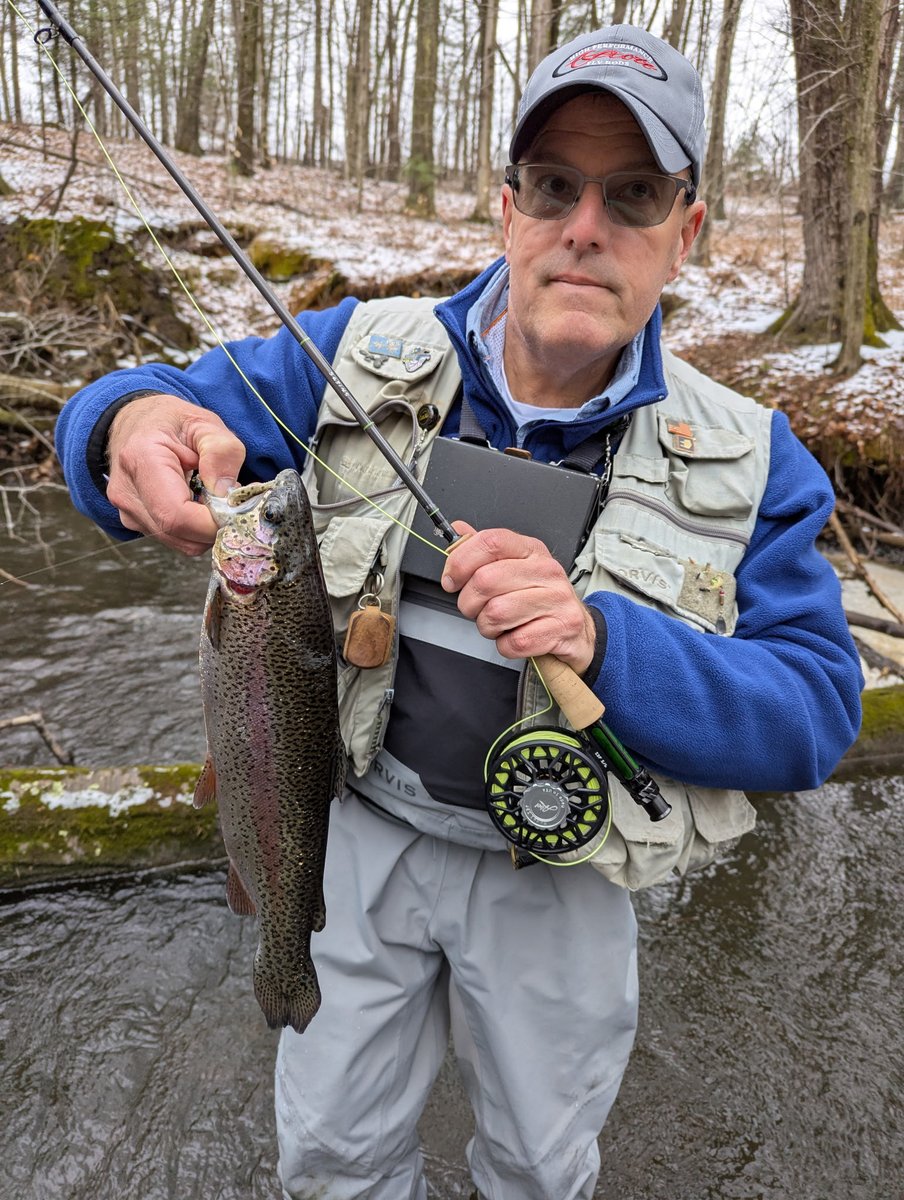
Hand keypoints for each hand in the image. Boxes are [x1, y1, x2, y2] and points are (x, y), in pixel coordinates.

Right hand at [106, 394, 245, 554]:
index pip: (176, 515)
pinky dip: (194, 528)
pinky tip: (197, 503)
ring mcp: (127, 511)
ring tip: (211, 496)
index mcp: (141, 459)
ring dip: (205, 528)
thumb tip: (227, 493)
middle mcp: (127, 492)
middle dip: (215, 525)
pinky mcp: (134, 523)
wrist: (137, 422)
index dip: (213, 521)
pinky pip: (175, 538)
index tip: (236, 508)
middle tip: (230, 499)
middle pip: (180, 534)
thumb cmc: (171, 421)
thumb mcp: (205, 424)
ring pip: (180, 541)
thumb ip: (222, 452)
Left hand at [440, 521, 596, 673]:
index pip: (490, 542)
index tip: (451, 580)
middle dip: (469, 603)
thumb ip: (484, 551)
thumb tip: (458, 530)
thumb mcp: (514, 568)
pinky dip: (506, 646)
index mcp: (531, 550)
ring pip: (496, 614)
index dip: (461, 562)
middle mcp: (546, 570)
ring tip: (499, 624)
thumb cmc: (539, 598)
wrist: (577, 629)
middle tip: (477, 609)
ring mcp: (557, 599)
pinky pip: (514, 642)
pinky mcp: (562, 628)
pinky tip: (515, 636)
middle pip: (485, 581)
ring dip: (487, 626)